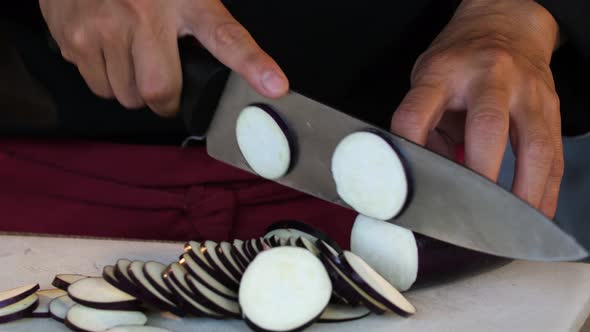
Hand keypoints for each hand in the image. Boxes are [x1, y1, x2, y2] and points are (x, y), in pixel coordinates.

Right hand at [39, 0, 288, 115]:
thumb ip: (200, 22)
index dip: (253, 65)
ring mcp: (105, 27)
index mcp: (187, 1)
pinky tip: (107, 53)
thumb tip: (233, 68)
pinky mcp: (74, 38)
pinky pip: (98, 86)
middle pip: (160, 91)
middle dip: (163, 101)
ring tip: (131, 60)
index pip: (226, 37)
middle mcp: (145, 15)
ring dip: (133, 91)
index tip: (276, 86)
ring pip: (127, 96)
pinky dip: (106, 81)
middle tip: (164, 87)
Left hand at [391, 0, 562, 217]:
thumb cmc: (460, 60)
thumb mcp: (427, 79)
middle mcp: (490, 78)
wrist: (506, 25)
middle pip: (486, 127)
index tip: (403, 181)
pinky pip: (554, 155)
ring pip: (533, 145)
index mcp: (444, 73)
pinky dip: (546, 189)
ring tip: (508, 224)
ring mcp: (526, 92)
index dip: (407, 149)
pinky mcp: (551, 109)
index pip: (417, 112)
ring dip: (522, 191)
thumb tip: (421, 174)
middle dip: (479, 174)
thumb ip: (422, 124)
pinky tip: (536, 213)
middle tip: (467, 212)